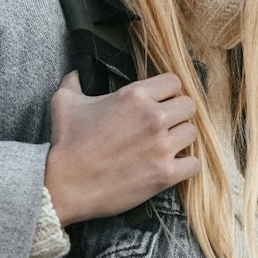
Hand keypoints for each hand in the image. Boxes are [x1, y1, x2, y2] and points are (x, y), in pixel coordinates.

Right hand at [43, 70, 199, 225]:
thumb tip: (76, 71)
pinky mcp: (164, 174)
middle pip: (188, 106)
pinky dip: (185, 166)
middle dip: (177, 114)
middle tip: (164, 126)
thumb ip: (74, 81)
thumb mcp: (64, 102)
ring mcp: (161, 147)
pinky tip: (171, 166)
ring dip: (180, 139)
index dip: (167, 92)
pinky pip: (193, 164)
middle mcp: (152, 117)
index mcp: (134, 95)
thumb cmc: (65, 143)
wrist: (63, 185)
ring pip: (192, 133)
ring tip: (166, 146)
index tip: (160, 102)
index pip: (174, 82)